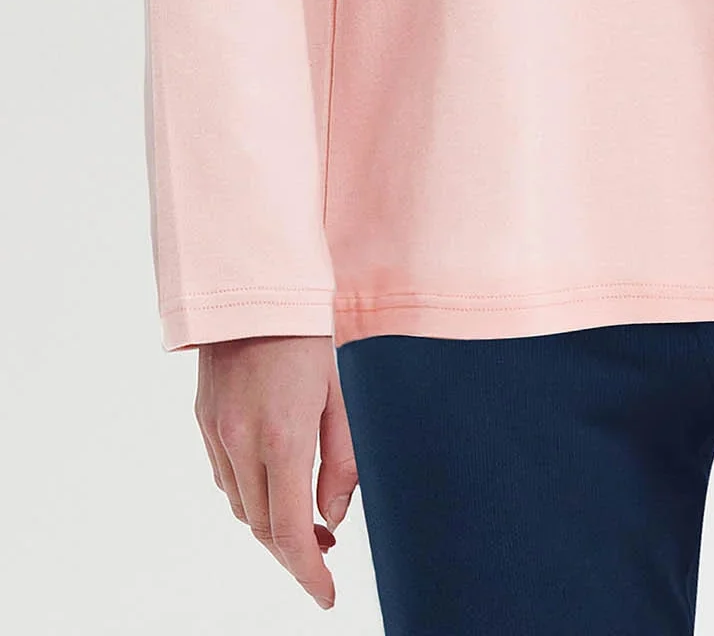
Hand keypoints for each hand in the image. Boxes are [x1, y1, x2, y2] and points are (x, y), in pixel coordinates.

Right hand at [194, 334, 358, 609]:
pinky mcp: (204, 422)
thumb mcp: (339, 397)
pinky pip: (226, 479)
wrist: (253, 287)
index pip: (290, 532)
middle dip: (293, 554)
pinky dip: (251, 495)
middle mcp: (241, 443)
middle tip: (325, 555)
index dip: (307, 573)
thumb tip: (333, 521)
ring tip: (308, 524)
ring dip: (271, 526)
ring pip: (241, 507)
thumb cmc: (306, 335)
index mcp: (281, 438)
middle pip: (262, 528)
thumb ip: (341, 463)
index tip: (326, 594)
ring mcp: (216, 434)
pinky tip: (275, 485)